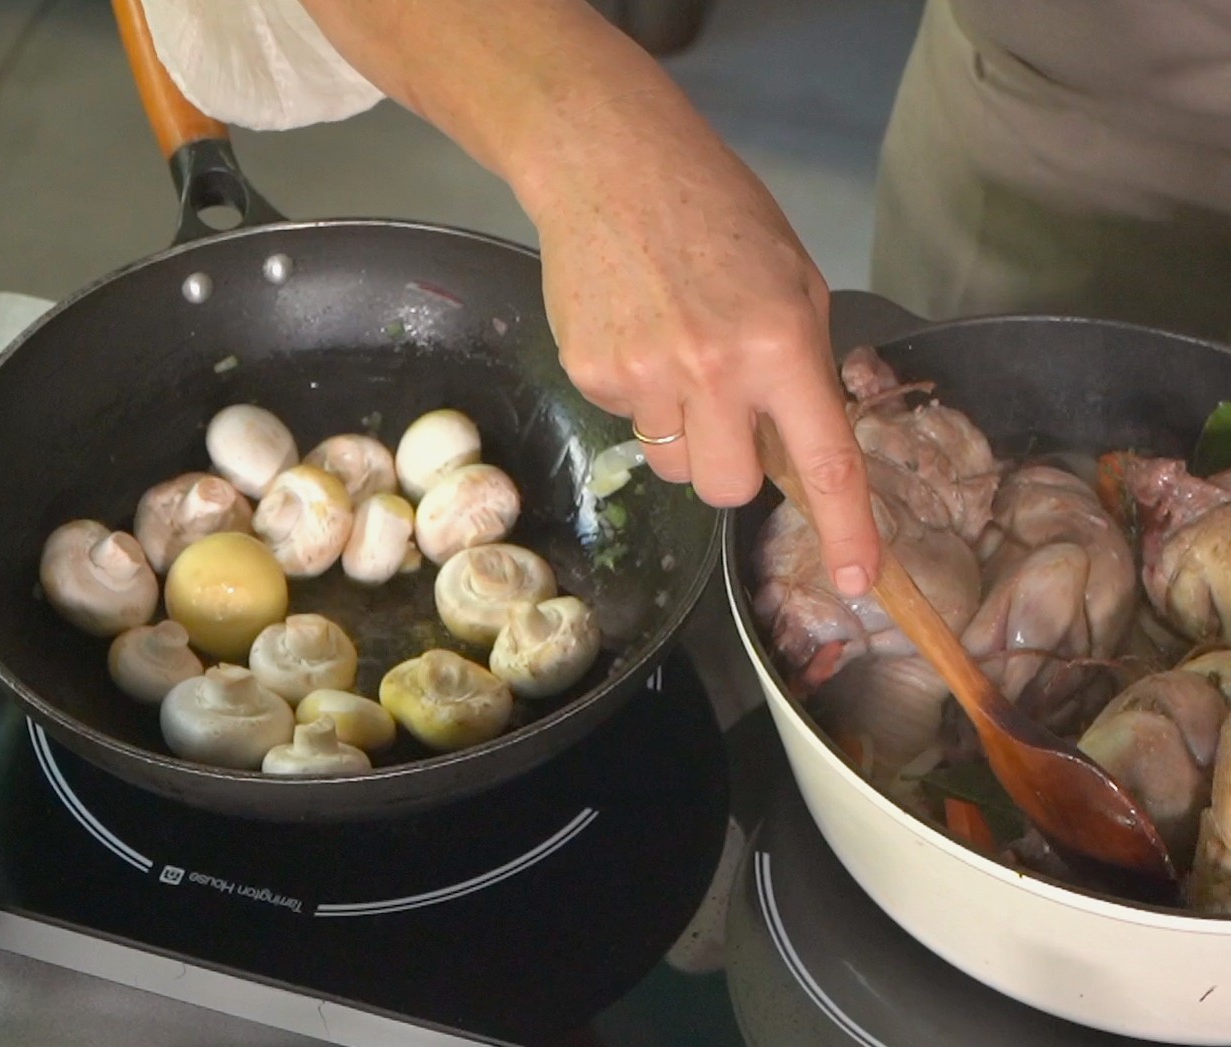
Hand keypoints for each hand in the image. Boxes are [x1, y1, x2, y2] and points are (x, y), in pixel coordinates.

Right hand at [521, 90, 880, 594]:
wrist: (612, 166)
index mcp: (780, 344)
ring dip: (684, 431)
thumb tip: (797, 441)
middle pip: (727, 490)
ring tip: (673, 354)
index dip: (846, 531)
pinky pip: (628, 421)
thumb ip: (802, 365)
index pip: (825, 461)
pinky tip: (636, 333)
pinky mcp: (591, 374)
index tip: (861, 582)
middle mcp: (713, 371)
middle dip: (734, 469)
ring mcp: (644, 376)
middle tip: (728, 414)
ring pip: (673, 462)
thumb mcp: (793, 278)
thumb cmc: (719, 212)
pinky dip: (638, 394)